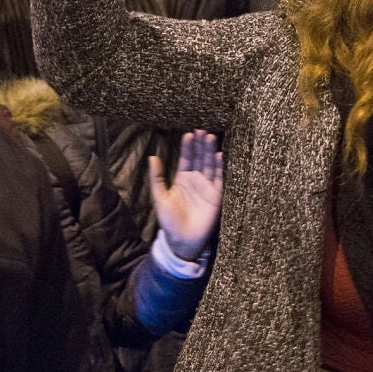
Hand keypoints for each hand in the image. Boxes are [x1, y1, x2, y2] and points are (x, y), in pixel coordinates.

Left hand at [150, 130, 222, 261]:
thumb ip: (157, 177)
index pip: (186, 158)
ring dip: (211, 152)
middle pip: (200, 158)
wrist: (182, 241)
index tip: (189, 134)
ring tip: (210, 137)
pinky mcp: (217, 196)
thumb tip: (152, 157)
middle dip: (201, 145)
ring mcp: (207, 187)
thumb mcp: (160, 197)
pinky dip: (220, 167)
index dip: (188, 147)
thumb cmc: (169, 221)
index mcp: (182, 179)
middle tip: (203, 130)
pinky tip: (220, 155)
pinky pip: (220, 179)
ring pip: (210, 165)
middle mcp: (196, 180)